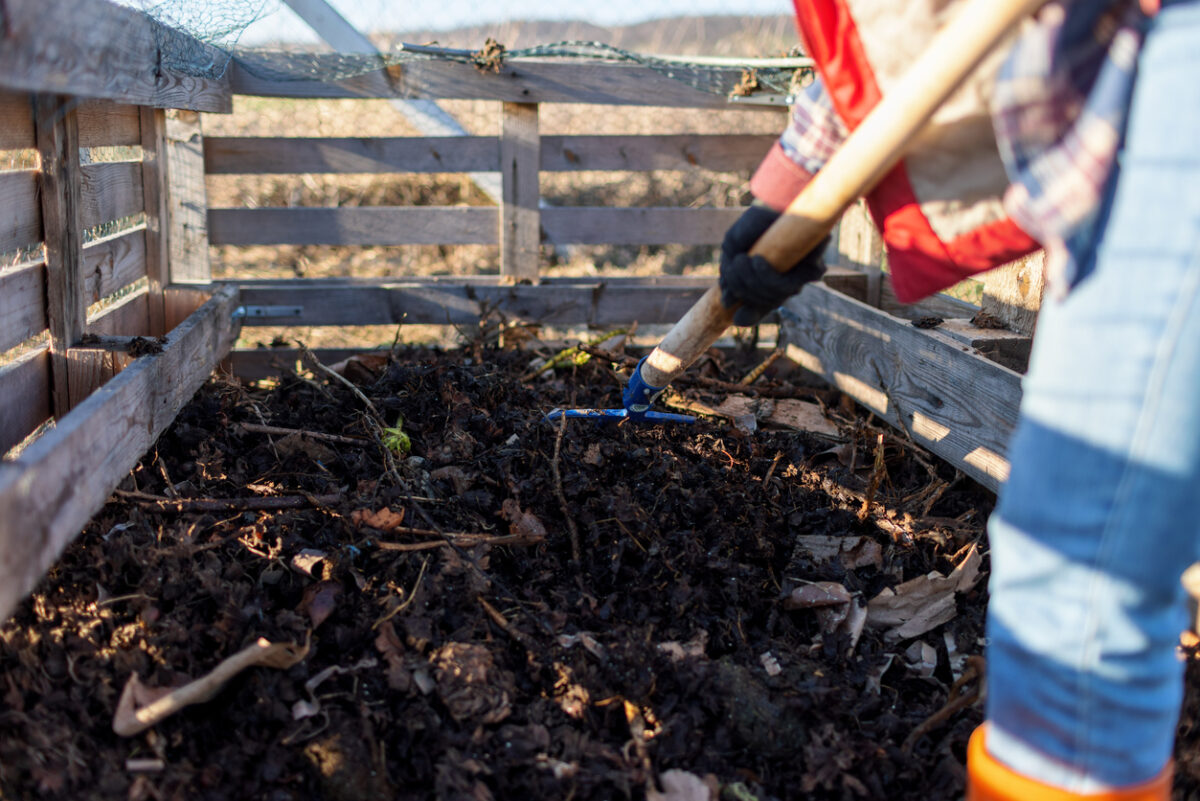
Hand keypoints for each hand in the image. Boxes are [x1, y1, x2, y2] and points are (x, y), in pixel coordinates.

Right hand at [718, 203, 828, 325]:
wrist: (777, 202)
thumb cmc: (756, 225)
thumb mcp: (733, 249)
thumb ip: (729, 275)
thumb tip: (726, 302)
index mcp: (766, 285)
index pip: (758, 310)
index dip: (746, 314)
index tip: (732, 310)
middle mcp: (785, 286)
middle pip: (763, 303)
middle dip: (742, 287)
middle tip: (735, 263)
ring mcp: (799, 280)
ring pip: (774, 297)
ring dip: (751, 282)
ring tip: (742, 260)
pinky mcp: (814, 270)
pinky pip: (788, 286)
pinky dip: (767, 276)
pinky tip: (758, 260)